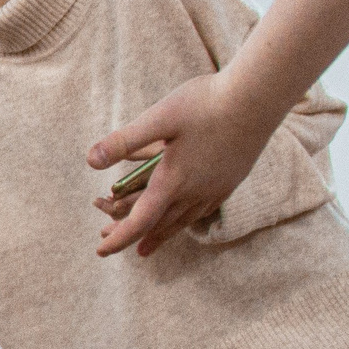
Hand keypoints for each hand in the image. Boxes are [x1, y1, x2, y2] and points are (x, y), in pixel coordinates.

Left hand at [86, 70, 269, 256]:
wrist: (259, 97)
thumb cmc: (206, 103)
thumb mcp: (159, 118)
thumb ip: (124, 141)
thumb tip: (90, 161)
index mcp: (174, 180)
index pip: (141, 220)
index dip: (118, 238)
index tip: (100, 250)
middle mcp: (196, 191)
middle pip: (160, 224)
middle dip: (134, 236)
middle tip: (112, 245)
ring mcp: (218, 187)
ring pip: (184, 220)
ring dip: (161, 233)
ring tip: (148, 246)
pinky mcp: (232, 179)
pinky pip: (204, 209)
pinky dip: (186, 219)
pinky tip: (187, 216)